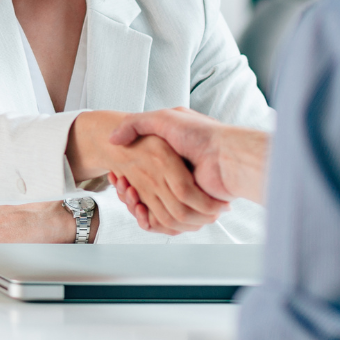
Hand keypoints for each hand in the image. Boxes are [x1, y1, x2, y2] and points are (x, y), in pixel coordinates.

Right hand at [108, 108, 269, 231]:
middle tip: (120, 183)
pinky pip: (162, 221)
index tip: (117, 173)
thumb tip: (113, 138)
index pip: (140, 172)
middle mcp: (176, 175)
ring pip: (149, 206)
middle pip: (142, 190)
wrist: (226, 156)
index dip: (125, 174)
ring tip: (127, 193)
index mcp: (170, 156)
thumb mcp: (164, 118)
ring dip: (134, 203)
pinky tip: (139, 208)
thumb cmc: (200, 134)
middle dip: (127, 189)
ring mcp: (182, 193)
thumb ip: (137, 123)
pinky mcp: (187, 209)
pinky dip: (147, 218)